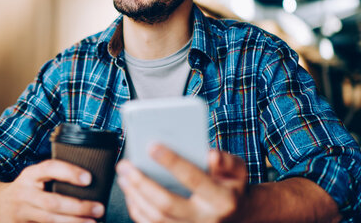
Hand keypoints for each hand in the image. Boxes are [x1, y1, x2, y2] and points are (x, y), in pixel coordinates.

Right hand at [0, 159, 104, 222]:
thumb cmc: (26, 188)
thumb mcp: (35, 176)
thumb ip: (55, 176)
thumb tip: (90, 180)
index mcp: (30, 175)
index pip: (49, 168)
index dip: (69, 172)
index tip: (89, 178)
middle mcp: (24, 193)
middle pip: (52, 202)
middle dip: (78, 206)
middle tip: (99, 208)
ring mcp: (21, 213)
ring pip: (49, 220)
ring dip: (74, 222)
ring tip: (94, 222)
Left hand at [116, 145, 247, 222]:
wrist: (235, 216)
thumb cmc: (230, 186)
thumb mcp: (237, 170)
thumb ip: (226, 160)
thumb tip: (210, 154)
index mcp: (221, 200)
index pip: (193, 179)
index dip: (172, 162)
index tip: (151, 146)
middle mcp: (205, 220)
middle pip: (166, 204)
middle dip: (141, 183)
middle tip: (125, 164)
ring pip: (155, 217)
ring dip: (134, 195)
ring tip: (123, 175)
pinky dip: (136, 209)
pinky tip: (129, 192)